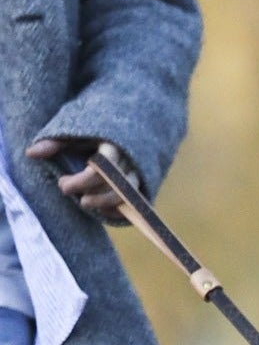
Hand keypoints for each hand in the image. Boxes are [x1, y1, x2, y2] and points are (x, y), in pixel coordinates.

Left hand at [24, 138, 140, 223]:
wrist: (117, 134)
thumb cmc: (89, 134)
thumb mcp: (71, 134)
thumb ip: (53, 143)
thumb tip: (31, 154)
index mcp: (113, 147)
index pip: (102, 169)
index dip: (82, 181)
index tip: (63, 185)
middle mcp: (129, 162)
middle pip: (116, 186)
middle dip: (94, 195)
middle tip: (71, 194)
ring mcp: (138, 175)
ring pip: (127, 196)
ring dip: (105, 204)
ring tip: (84, 203)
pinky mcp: (140, 186)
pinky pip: (135, 204)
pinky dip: (119, 210)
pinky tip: (101, 210)